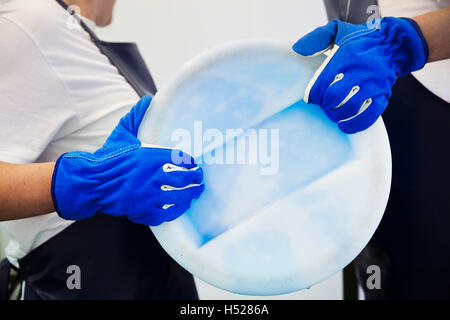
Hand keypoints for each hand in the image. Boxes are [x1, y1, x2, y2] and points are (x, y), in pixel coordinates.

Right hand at [51, 95, 204, 225]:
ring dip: (191, 194)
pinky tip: (181, 206)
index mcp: (151, 157)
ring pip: (180, 197)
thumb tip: (149, 99)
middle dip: (196, 178)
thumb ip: (137, 116)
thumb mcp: (123, 134)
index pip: (181, 159)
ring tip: (196, 191)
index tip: (194, 163)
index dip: (191, 162)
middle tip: (200, 177)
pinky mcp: (144, 211)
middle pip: (186, 179)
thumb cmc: (108, 158)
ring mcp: (150, 196)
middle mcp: (154, 177)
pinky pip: (167, 213)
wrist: (92, 182)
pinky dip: (177, 210)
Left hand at [293, 17, 427, 133]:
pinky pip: (370, 114)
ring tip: (333, 115)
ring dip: (337, 115)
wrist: (391, 44)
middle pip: (335, 97)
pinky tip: (344, 126)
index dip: (314, 94)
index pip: (323, 82)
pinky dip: (356, 124)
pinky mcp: (382, 95)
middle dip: (324, 105)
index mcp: (345, 58)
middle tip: (323, 106)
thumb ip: (317, 38)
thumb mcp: (337, 31)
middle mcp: (359, 72)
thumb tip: (297, 50)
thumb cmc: (359, 40)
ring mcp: (372, 85)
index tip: (311, 97)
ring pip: (351, 107)